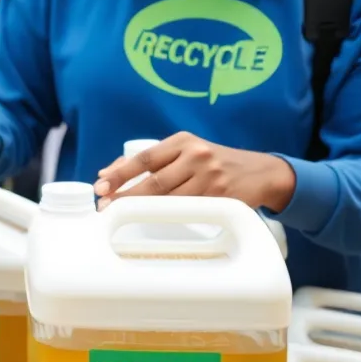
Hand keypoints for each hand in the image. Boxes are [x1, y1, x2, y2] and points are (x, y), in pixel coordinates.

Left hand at [94, 132, 296, 211]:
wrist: (259, 172)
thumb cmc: (213, 162)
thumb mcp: (186, 151)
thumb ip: (153, 160)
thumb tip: (108, 174)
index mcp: (183, 141)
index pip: (144, 158)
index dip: (120, 173)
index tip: (101, 185)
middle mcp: (197, 155)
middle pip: (154, 182)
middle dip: (126, 196)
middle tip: (105, 206)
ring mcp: (211, 177)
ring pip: (169, 199)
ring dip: (142, 209)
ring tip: (121, 214)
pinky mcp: (222, 197)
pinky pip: (188, 210)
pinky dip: (167, 216)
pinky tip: (152, 220)